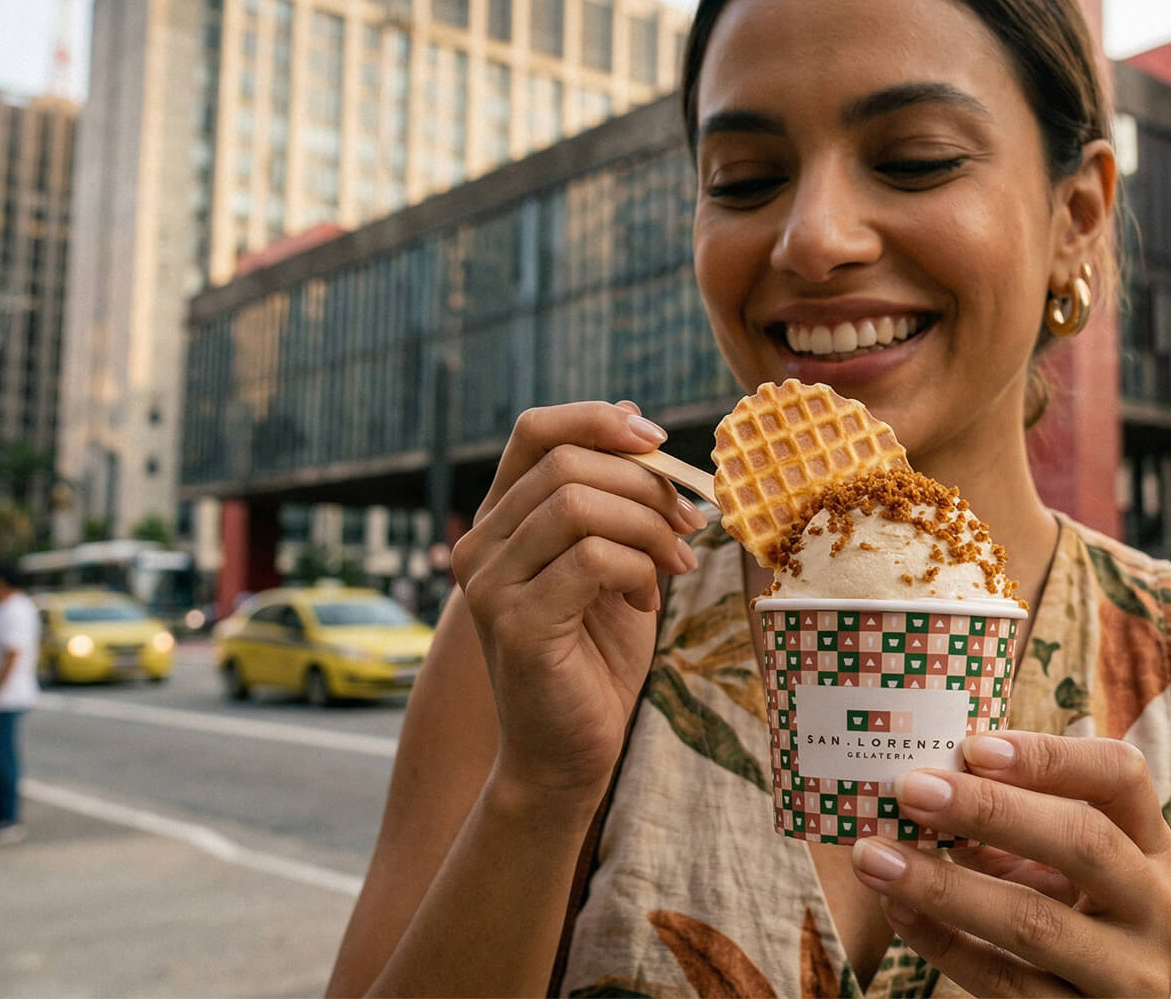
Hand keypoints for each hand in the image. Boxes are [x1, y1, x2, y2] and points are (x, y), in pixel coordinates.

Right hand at [450, 401, 704, 800]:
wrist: (569, 754)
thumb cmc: (595, 658)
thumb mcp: (613, 562)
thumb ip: (614, 499)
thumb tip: (636, 416)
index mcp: (501, 521)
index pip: (535, 430)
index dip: (599, 419)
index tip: (658, 441)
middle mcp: (480, 545)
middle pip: (567, 463)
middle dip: (645, 484)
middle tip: (690, 523)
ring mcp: (489, 585)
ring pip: (576, 505)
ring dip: (647, 526)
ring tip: (676, 563)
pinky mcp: (514, 624)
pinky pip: (590, 561)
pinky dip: (638, 570)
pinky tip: (647, 601)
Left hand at [848, 732, 1170, 996]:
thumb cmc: (1067, 915)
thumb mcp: (1060, 865)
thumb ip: (1015, 822)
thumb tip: (926, 781)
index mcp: (1152, 845)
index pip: (1121, 775)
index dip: (1050, 756)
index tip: (972, 747)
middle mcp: (1157, 906)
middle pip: (1083, 842)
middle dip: (991, 811)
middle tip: (910, 791)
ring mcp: (1130, 973)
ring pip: (1034, 922)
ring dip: (943, 885)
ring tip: (874, 856)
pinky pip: (1004, 983)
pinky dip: (942, 944)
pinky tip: (896, 910)